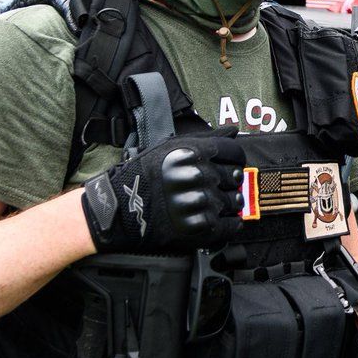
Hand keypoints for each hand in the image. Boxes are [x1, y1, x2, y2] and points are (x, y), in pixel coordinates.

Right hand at [82, 126, 244, 251]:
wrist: (121, 208)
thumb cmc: (146, 174)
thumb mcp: (171, 146)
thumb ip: (206, 137)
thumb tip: (234, 131)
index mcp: (195, 153)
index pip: (235, 153)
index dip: (235, 160)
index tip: (229, 165)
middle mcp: (200, 176)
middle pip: (236, 177)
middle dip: (230, 181)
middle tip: (219, 185)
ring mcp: (201, 202)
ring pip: (235, 201)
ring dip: (229, 202)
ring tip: (214, 202)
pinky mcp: (200, 227)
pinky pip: (231, 225)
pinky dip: (231, 224)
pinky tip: (220, 219)